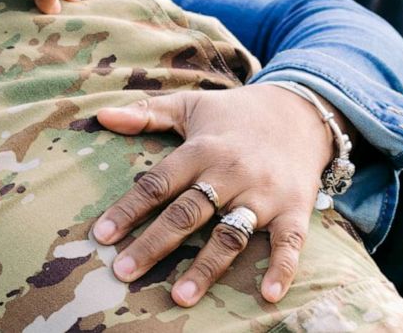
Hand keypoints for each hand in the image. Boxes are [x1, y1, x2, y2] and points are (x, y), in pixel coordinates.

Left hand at [90, 86, 336, 306]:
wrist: (301, 111)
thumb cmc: (234, 114)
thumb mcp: (190, 105)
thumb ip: (146, 112)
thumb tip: (101, 116)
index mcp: (201, 149)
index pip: (157, 183)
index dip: (128, 209)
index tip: (101, 236)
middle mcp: (230, 173)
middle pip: (186, 213)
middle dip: (153, 244)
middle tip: (123, 272)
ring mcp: (263, 194)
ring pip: (230, 234)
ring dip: (206, 267)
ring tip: (179, 297)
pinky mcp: (294, 209)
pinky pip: (288, 242)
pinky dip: (282, 269)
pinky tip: (268, 295)